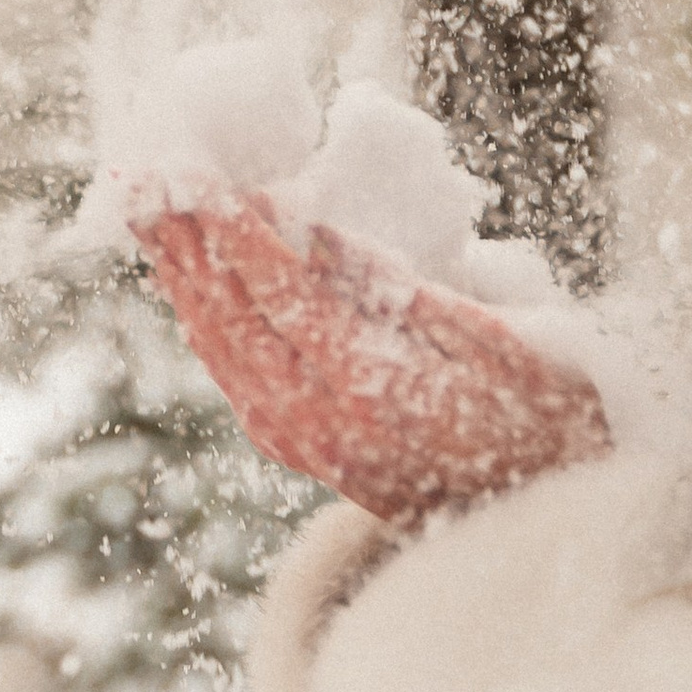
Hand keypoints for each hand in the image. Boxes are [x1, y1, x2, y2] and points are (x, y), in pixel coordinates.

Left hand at [130, 192, 611, 524]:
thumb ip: (402, 289)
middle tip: (142, 173)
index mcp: (367, 385)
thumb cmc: (547, 417)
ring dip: (183, 278)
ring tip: (150, 214)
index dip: (228, 223)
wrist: (549, 524)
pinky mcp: (308, 450)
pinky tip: (196, 284)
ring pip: (221, 348)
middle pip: (227, 317)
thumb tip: (318, 233)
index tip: (191, 167)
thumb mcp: (495, 339)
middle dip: (182, 241)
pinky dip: (208, 321)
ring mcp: (306, 442)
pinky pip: (237, 376)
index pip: (275, 289)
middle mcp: (318, 421)